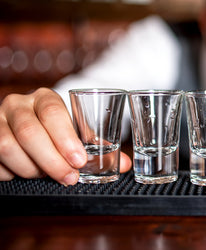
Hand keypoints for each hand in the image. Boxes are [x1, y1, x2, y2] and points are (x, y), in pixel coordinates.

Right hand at [0, 88, 131, 184]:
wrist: (19, 123)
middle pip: (30, 132)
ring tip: (45, 174)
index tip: (79, 160)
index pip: (54, 113)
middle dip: (52, 160)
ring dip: (30, 168)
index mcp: (44, 97)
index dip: (66, 138)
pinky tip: (23, 173)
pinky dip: (10, 173)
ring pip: (7, 147)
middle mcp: (18, 104)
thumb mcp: (74, 131)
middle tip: (69, 177)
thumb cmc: (54, 130)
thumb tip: (124, 164)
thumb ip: (97, 146)